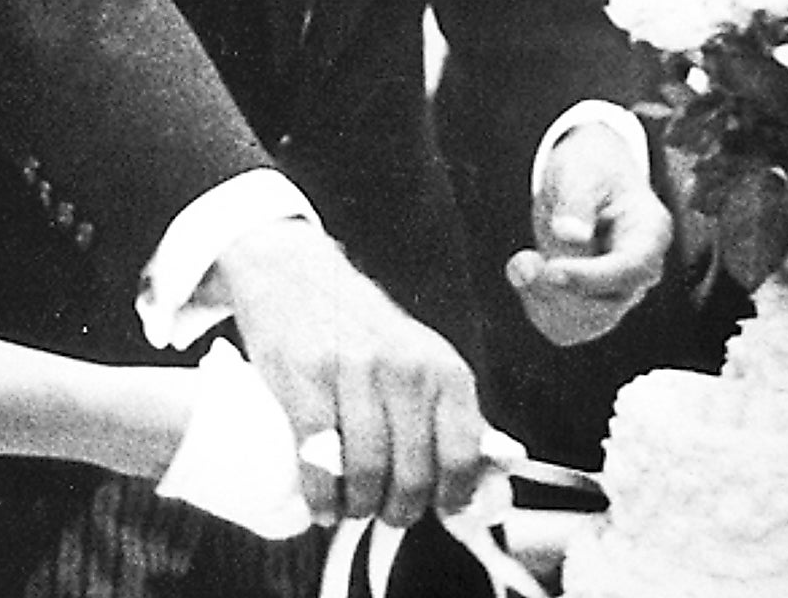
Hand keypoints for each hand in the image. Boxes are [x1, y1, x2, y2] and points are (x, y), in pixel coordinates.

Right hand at [211, 219, 485, 527]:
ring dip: (358, 508)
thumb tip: (493, 486)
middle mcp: (405, 368)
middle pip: (413, 475)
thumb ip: (454, 416)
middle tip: (384, 512)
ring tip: (349, 508)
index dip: (452, 497)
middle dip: (399, 511)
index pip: (462, 456)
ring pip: (366, 473)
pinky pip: (319, 459)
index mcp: (443, 369)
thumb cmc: (362, 330)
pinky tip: (321, 504)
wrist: (295, 274)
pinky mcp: (305, 377)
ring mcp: (354, 371)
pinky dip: (320, 497)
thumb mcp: (421, 359)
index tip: (437, 510)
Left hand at [507, 123, 671, 345]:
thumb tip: (570, 236)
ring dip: (543, 301)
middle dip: (558, 291)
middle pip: (607, 307)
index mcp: (649, 234)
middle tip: (523, 260)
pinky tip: (524, 275)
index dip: (592, 276)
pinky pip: (566, 328)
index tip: (553, 268)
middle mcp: (639, 272)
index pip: (632, 270)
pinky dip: (538, 308)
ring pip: (584, 325)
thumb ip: (575, 202)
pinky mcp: (591, 304)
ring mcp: (617, 292)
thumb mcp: (580, 173)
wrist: (584, 179)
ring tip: (521, 262)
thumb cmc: (589, 170)